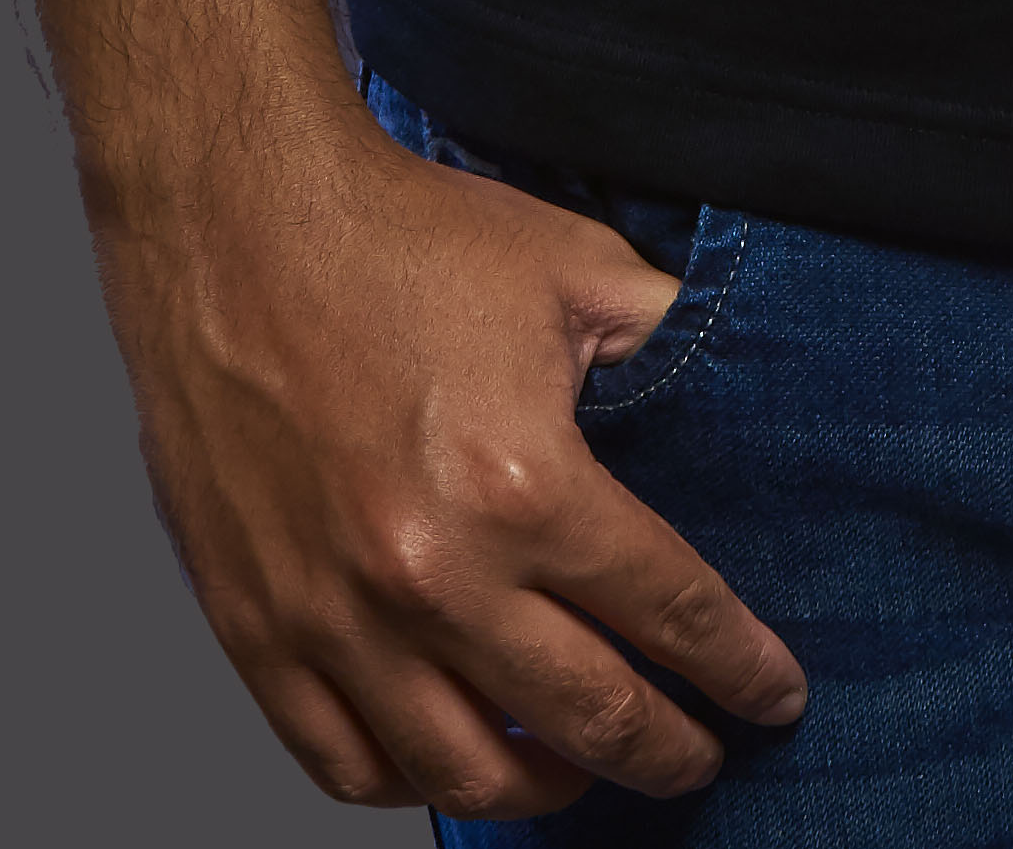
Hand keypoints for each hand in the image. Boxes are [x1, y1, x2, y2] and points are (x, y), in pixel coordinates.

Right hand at [91, 107, 808, 810]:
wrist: (238, 223)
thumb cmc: (402, 239)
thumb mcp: (573, 267)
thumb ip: (665, 339)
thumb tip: (743, 383)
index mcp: (526, 485)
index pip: (669, 613)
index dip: (738, 667)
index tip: (774, 698)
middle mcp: (434, 577)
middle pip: (586, 717)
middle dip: (667, 752)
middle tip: (701, 758)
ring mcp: (337, 620)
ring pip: (465, 772)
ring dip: (546, 790)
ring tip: (583, 767)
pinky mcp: (258, 632)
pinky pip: (344, 765)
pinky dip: (411, 780)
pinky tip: (456, 754)